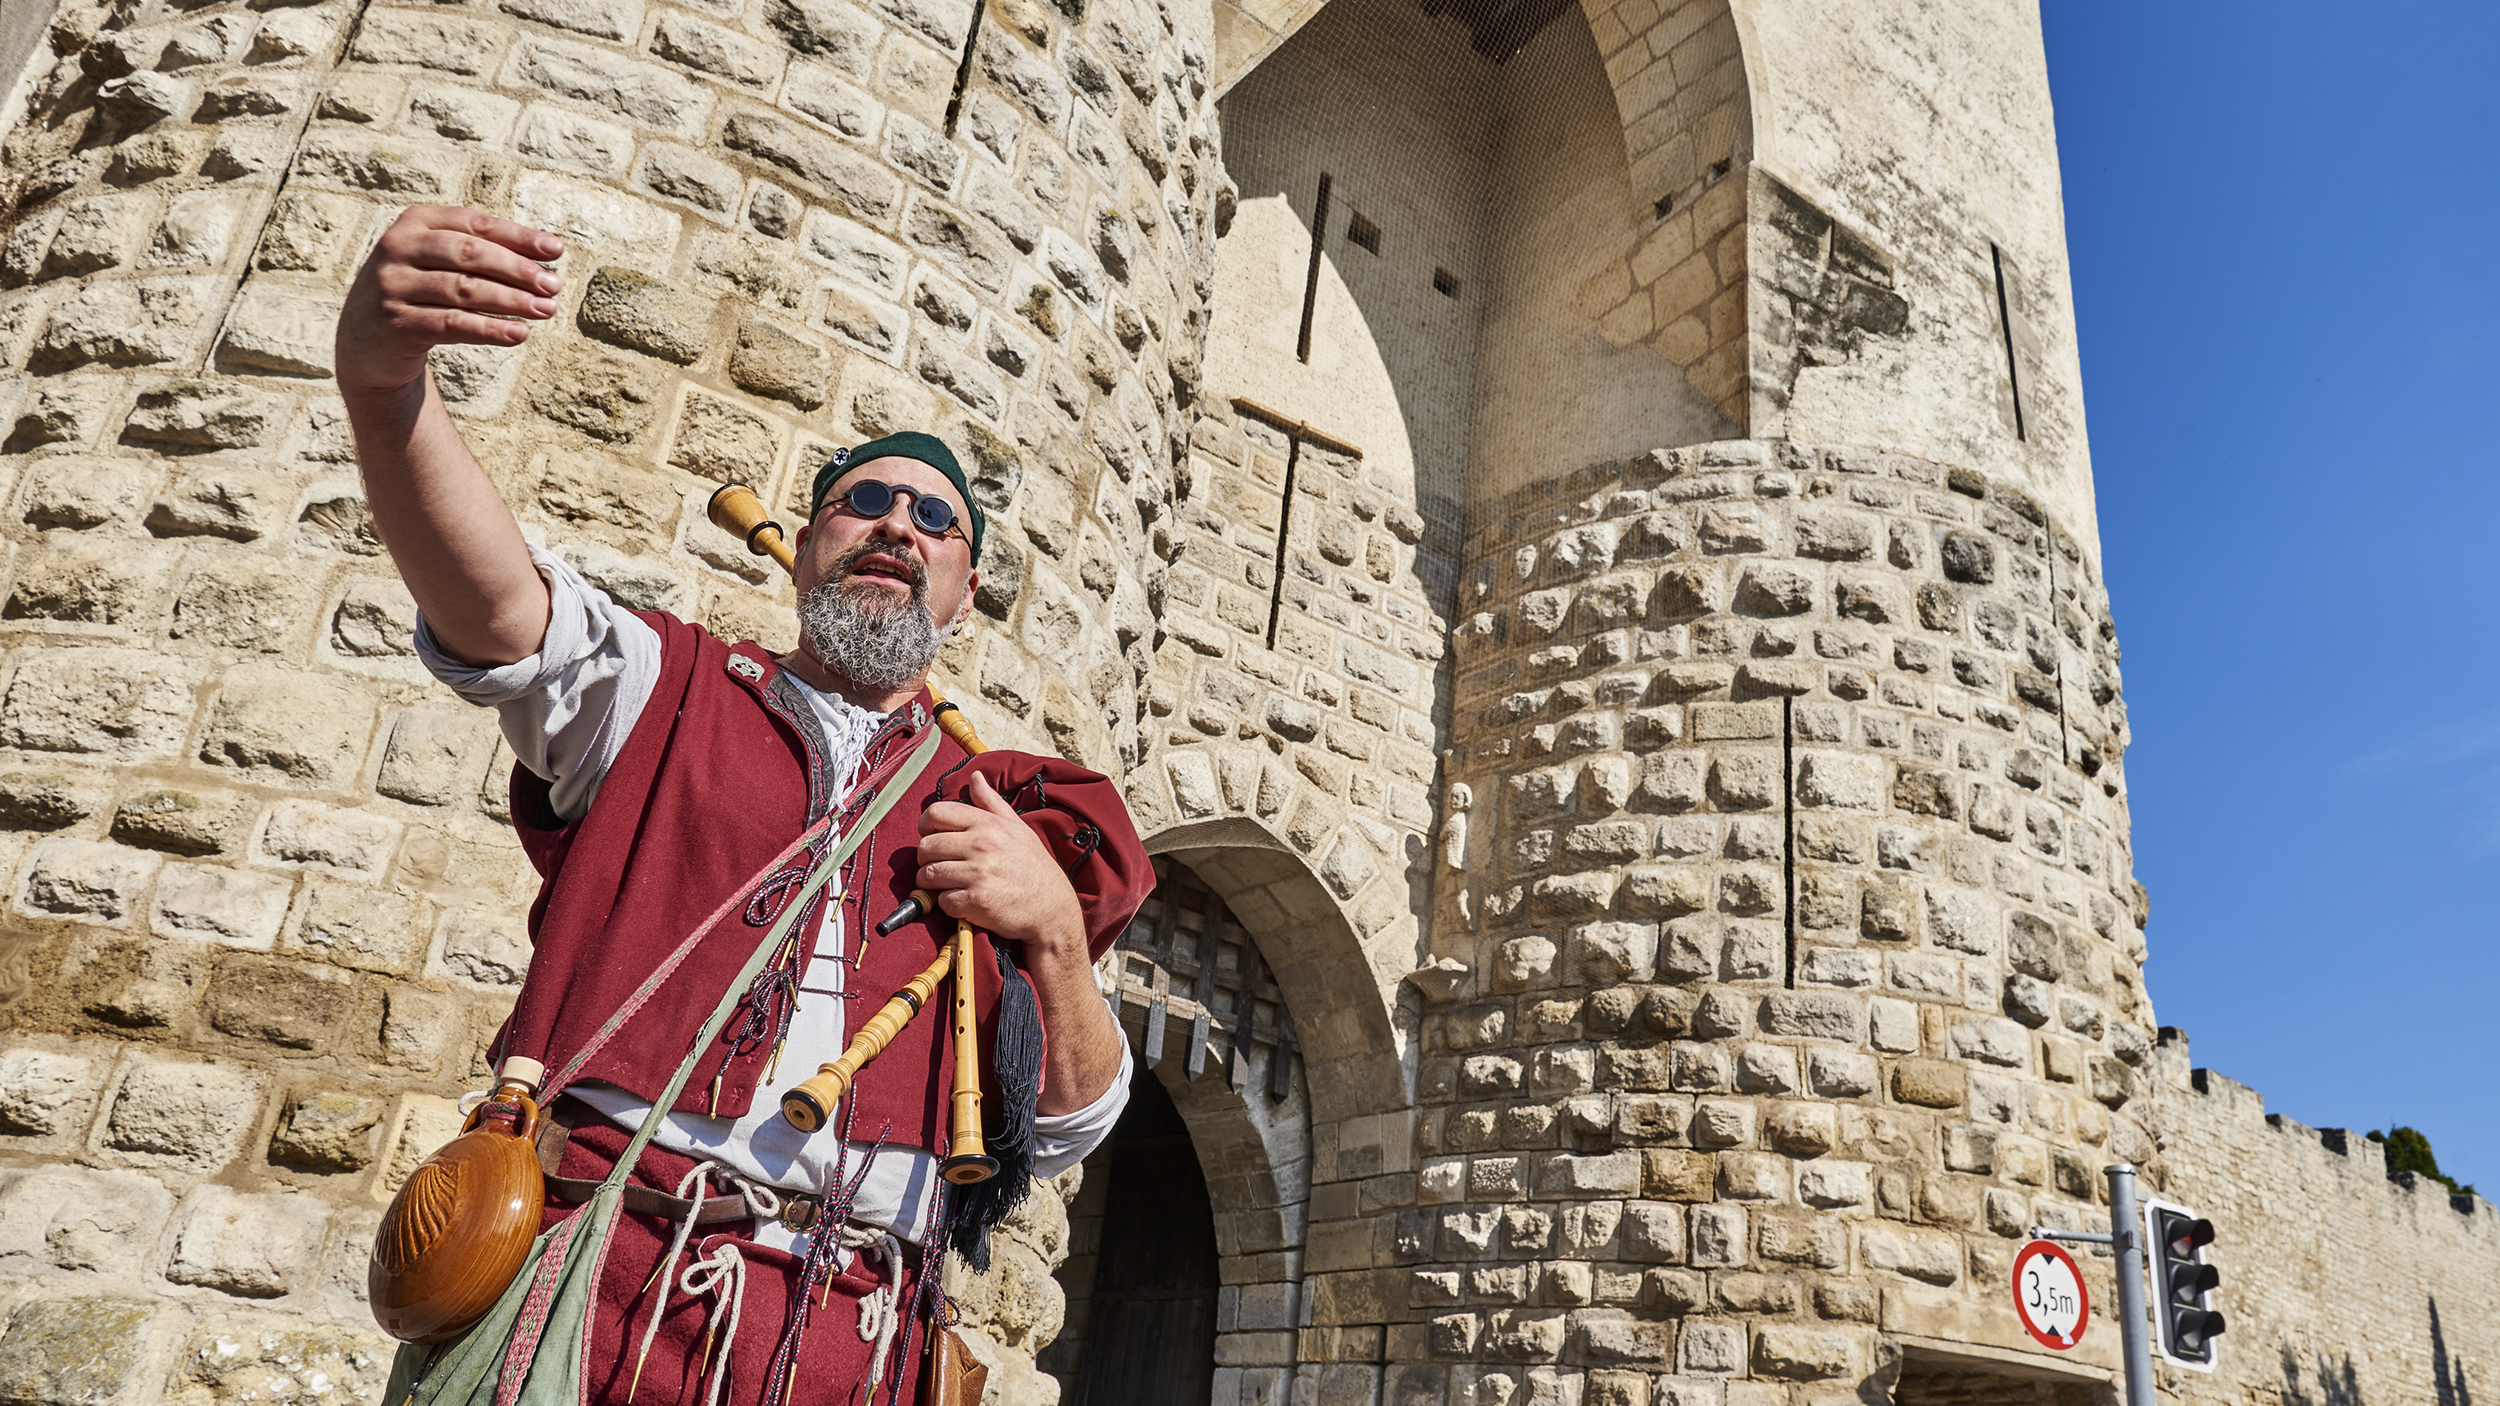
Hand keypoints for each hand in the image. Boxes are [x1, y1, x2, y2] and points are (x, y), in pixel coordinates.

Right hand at [334, 206, 565, 400]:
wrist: (366, 343)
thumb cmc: (419, 295)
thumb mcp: (440, 264)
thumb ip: (481, 253)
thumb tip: (545, 254)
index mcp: (414, 223)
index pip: (474, 224)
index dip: (517, 236)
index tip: (556, 250)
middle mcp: (397, 248)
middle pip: (470, 253)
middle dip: (518, 269)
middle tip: (554, 286)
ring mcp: (392, 286)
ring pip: (463, 289)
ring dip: (511, 300)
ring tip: (546, 310)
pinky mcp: (395, 324)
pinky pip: (452, 324)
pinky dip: (490, 329)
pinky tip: (519, 334)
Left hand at [915, 774, 1085, 955]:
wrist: (1053, 908)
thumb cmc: (1034, 867)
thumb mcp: (1017, 828)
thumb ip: (991, 802)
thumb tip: (975, 776)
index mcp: (987, 824)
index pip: (936, 813)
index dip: (926, 826)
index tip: (932, 836)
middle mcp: (981, 845)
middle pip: (925, 846)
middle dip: (927, 858)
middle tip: (940, 865)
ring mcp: (977, 874)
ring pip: (928, 875)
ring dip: (933, 883)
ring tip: (949, 884)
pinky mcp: (975, 901)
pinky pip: (942, 900)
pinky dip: (948, 904)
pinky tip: (964, 901)